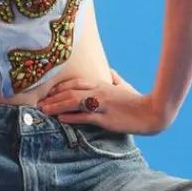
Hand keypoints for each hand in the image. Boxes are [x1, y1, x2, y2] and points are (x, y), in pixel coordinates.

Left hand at [36, 69, 168, 134]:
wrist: (152, 112)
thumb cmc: (137, 101)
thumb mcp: (125, 86)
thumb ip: (114, 79)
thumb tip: (109, 71)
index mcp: (102, 84)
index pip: (76, 82)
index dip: (60, 86)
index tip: (48, 92)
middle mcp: (99, 92)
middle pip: (70, 91)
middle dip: (53, 97)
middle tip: (39, 102)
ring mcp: (102, 105)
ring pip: (74, 102)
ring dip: (57, 105)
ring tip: (44, 110)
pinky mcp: (105, 119)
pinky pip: (85, 116)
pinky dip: (71, 117)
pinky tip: (60, 118)